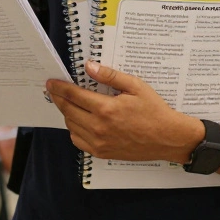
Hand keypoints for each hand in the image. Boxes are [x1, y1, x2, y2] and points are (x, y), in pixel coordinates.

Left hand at [46, 61, 202, 162]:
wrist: (168, 138)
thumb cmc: (154, 111)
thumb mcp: (135, 86)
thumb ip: (110, 76)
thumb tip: (89, 67)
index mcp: (106, 109)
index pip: (73, 95)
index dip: (59, 87)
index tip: (51, 82)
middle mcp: (99, 127)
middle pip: (68, 110)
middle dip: (58, 98)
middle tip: (54, 90)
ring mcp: (99, 143)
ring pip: (71, 126)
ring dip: (66, 113)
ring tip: (69, 103)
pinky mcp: (102, 153)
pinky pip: (78, 141)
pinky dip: (74, 130)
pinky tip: (80, 121)